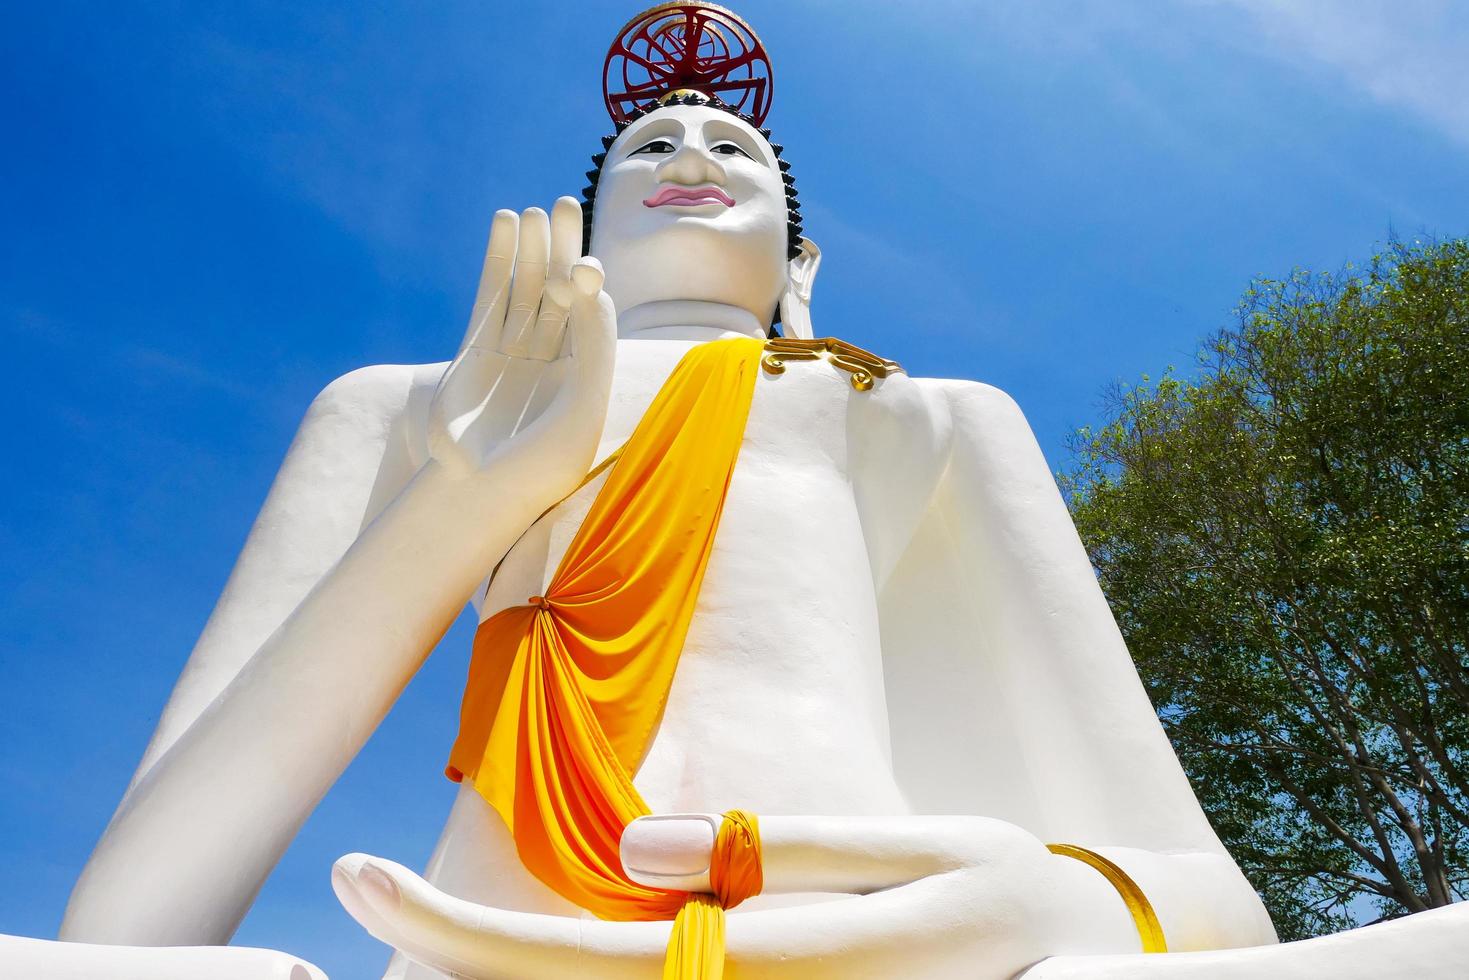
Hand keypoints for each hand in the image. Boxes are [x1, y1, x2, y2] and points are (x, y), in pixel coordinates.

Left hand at [331, 816, 1121, 978]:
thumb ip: (788, 856)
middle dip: (453, 948)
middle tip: (355, 879)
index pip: (595, 961)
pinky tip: (540, 950)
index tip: (353, 873)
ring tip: (419, 911)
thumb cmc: (1014, 899)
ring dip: (505, 970)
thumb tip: (637, 854)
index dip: (466, 928)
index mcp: (797, 965)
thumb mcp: (930, 851)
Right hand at [428, 197, 615, 505]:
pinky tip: (506, 224)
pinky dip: (500, 259)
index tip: (581, 272)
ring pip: (530, 288)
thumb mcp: (578, 416)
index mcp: (587, 377)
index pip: (595, 320)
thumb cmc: (536, 467)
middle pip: (566, 294)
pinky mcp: (481, 345)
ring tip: (535, 209)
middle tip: (566, 206)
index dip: (588, 293)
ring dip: (533, 249)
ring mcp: (519, 349)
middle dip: (565, 251)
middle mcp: (556, 360)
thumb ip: (593, 358)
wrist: (478, 491)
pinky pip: (495, 293)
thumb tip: (595, 298)